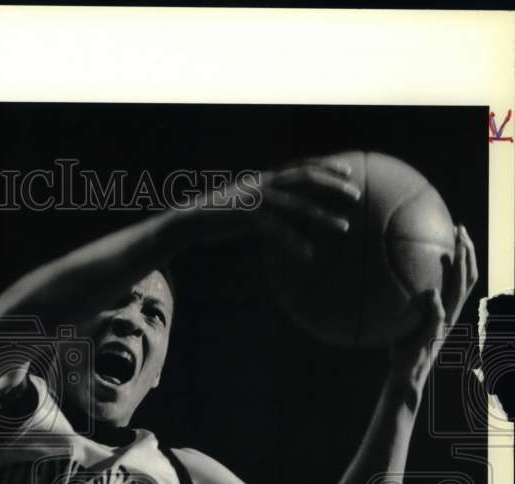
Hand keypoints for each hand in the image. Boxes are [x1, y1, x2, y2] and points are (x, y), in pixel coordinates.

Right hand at [197, 157, 361, 258]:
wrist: (192, 219)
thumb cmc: (222, 213)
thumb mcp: (248, 199)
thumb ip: (269, 198)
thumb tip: (288, 206)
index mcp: (266, 177)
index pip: (302, 165)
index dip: (326, 166)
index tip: (348, 171)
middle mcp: (264, 183)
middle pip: (306, 178)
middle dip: (333, 185)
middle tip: (356, 194)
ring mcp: (257, 200)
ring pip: (298, 205)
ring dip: (324, 216)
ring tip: (344, 226)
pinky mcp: (248, 218)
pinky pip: (278, 231)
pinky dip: (295, 243)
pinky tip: (309, 254)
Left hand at [388, 225, 477, 393]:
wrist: (406, 371)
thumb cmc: (401, 342)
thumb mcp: (403, 315)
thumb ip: (404, 296)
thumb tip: (385, 272)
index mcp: (446, 305)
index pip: (463, 274)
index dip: (465, 252)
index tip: (458, 230)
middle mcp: (450, 311)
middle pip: (467, 277)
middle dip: (467, 251)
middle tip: (460, 229)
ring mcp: (443, 323)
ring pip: (459, 293)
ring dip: (459, 270)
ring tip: (455, 250)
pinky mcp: (432, 335)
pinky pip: (437, 318)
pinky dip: (436, 305)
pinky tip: (431, 292)